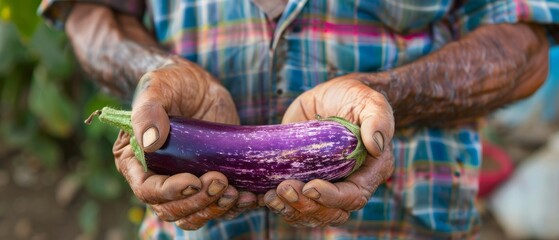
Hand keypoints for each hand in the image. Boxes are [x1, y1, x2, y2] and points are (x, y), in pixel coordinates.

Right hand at [113, 57, 257, 229]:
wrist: (199, 83)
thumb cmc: (171, 81)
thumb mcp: (157, 86)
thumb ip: (148, 111)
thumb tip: (149, 142)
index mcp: (135, 159)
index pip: (146, 189)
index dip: (169, 192)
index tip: (193, 180)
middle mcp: (156, 177)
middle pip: (171, 209)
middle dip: (197, 201)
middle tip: (220, 180)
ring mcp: (184, 182)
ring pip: (194, 214)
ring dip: (215, 210)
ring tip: (236, 193)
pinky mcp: (208, 180)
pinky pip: (217, 206)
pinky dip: (233, 208)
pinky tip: (250, 196)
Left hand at [264, 76, 394, 226]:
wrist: (332, 95)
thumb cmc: (356, 98)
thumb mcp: (370, 102)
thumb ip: (378, 120)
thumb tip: (376, 145)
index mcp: (368, 172)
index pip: (353, 196)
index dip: (331, 198)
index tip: (310, 186)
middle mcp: (347, 184)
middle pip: (329, 212)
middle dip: (306, 206)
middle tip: (284, 188)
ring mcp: (324, 184)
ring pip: (309, 213)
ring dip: (289, 209)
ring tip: (271, 196)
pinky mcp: (303, 179)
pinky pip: (293, 204)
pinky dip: (278, 205)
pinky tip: (262, 196)